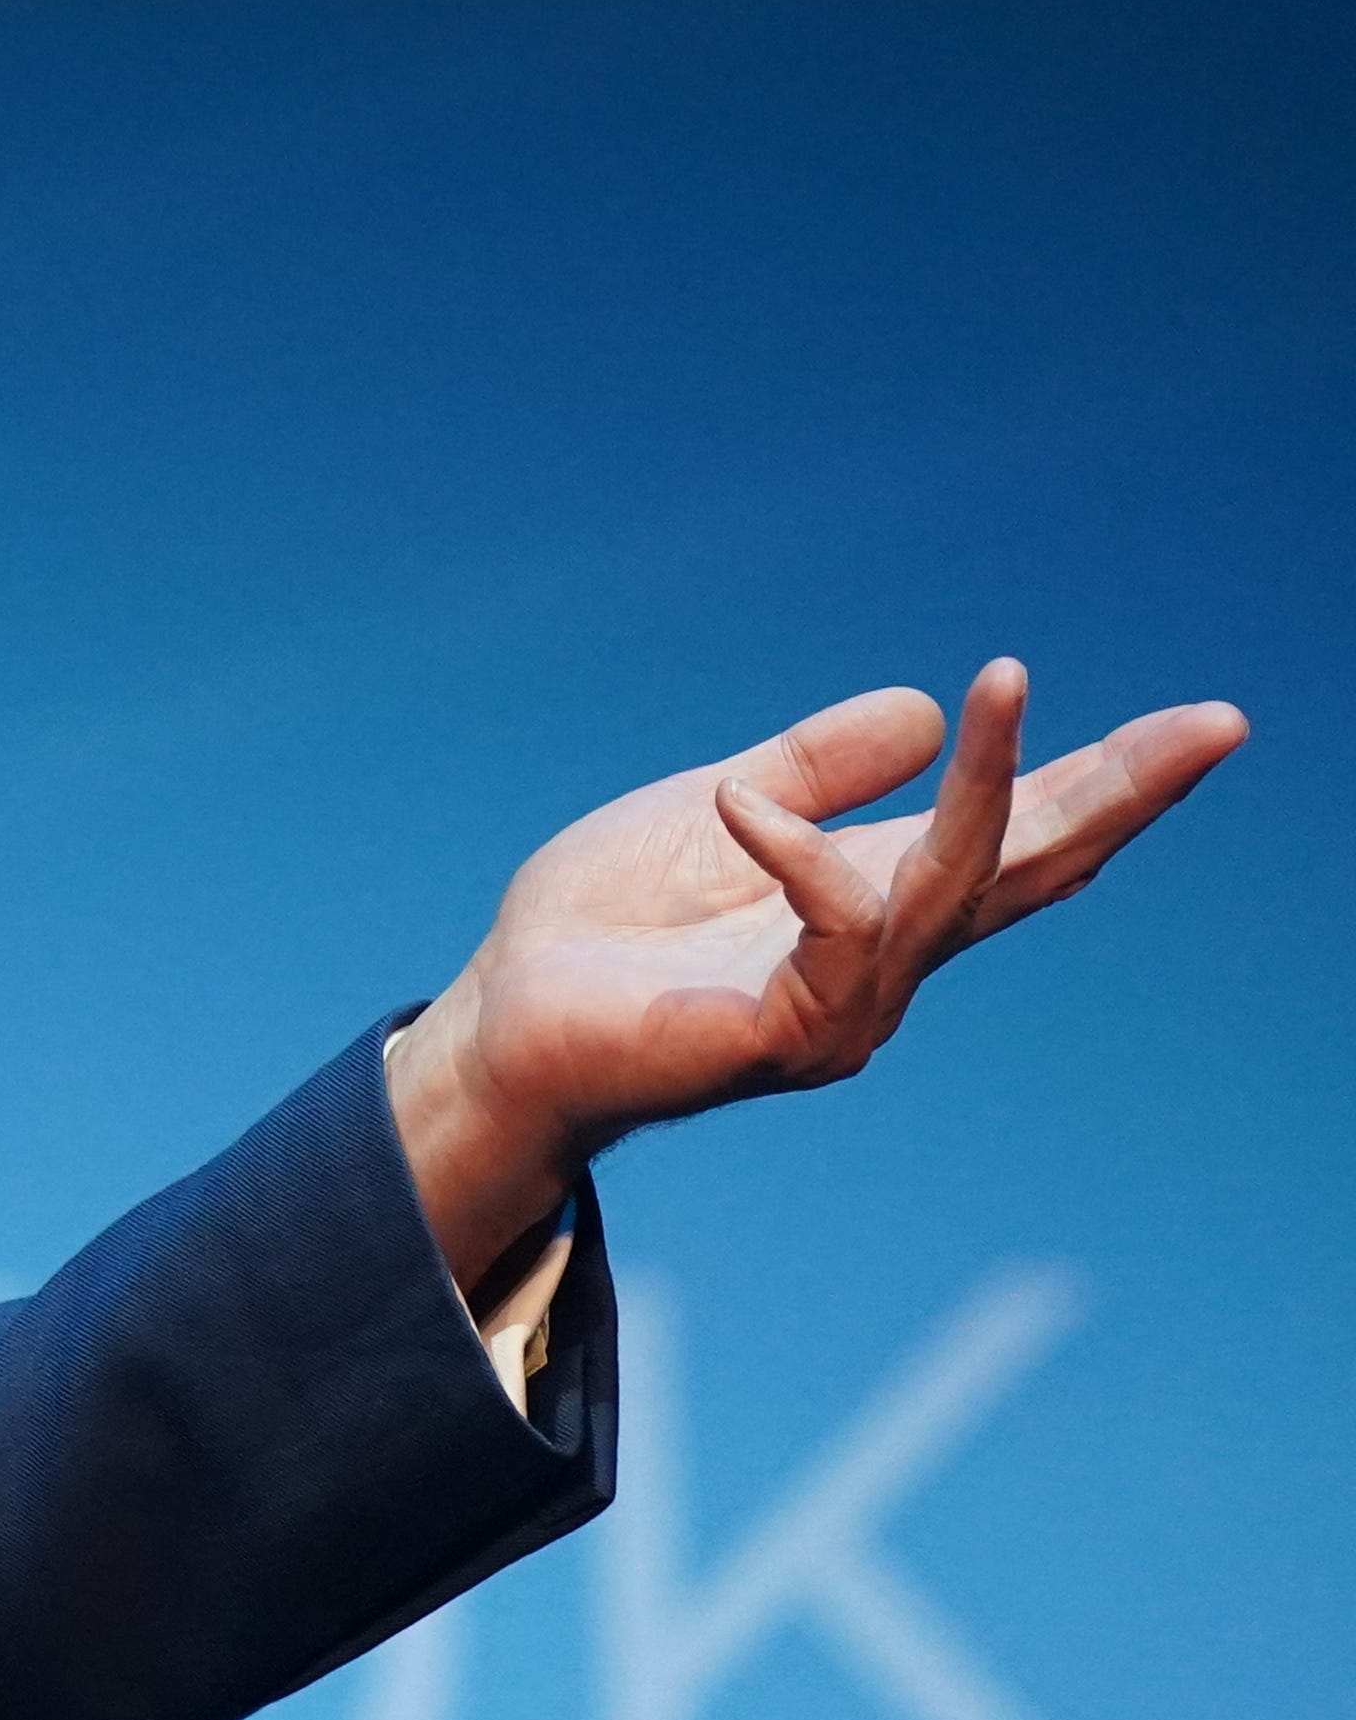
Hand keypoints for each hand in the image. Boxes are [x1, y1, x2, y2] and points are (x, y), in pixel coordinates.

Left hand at [392, 660, 1248, 1281]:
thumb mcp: (713, 813)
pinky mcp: (780, 1035)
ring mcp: (842, 1005)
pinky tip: (746, 808)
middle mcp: (882, 958)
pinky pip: (836, 939)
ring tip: (1003, 683)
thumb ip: (814, 767)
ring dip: (988, 788)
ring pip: (951, 888)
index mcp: (871, 898)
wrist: (503, 1025)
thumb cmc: (599, 933)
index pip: (1016, 837)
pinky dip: (802, 861)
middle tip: (1217, 723)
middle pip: (1030, 868)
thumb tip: (925, 709)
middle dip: (1124, 795)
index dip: (1107, 783)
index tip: (1206, 726)